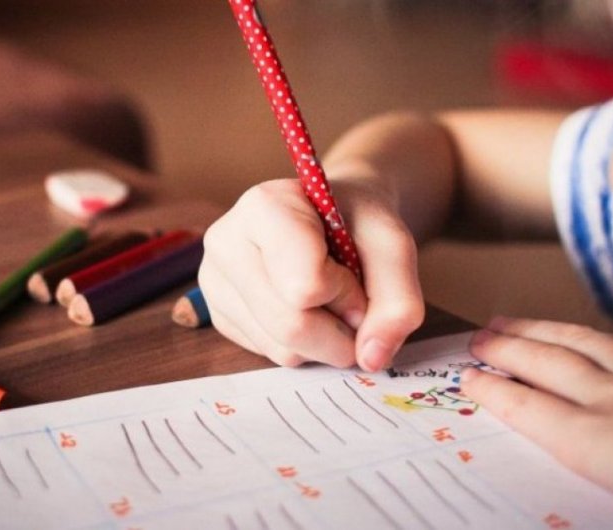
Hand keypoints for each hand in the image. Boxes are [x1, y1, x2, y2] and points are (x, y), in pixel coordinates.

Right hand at [198, 176, 423, 370]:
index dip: (346, 292)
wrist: (331, 217)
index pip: (305, 285)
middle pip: (291, 325)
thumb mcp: (393, 245)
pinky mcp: (218, 315)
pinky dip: (303, 345)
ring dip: (324, 341)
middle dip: (340, 329)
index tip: (355, 271)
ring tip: (327, 300)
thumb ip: (398, 300)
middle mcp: (225, 242)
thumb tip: (371, 358)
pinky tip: (304, 309)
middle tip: (353, 302)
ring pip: (281, 348)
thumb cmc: (357, 222)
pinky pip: (269, 354)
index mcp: (263, 207)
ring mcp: (215, 281)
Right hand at [461, 316, 612, 526]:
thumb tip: (565, 457)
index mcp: (598, 442)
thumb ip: (591, 473)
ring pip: (580, 340)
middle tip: (477, 339)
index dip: (491, 390)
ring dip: (537, 329)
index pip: (526, 408)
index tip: (468, 378)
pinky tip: (585, 332)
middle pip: (544, 363)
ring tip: (509, 322)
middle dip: (503, 348)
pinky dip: (594, 333)